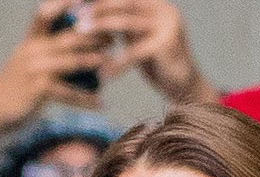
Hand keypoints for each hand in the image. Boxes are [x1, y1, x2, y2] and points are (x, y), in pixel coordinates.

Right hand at [0, 0, 109, 176]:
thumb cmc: (12, 89)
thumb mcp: (24, 62)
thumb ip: (44, 49)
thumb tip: (71, 43)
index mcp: (30, 41)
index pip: (48, 14)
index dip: (67, 5)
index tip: (91, 4)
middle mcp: (33, 50)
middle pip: (70, 37)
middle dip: (95, 35)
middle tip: (115, 37)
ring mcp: (35, 69)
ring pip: (73, 61)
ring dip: (96, 63)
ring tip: (114, 64)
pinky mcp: (38, 89)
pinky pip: (69, 92)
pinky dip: (87, 99)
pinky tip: (101, 103)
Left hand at [82, 0, 219, 103]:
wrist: (183, 86)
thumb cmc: (156, 64)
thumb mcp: (137, 39)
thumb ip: (122, 25)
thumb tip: (91, 14)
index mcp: (157, 5)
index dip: (102, 0)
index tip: (77, 4)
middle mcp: (164, 10)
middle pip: (125, 3)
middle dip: (98, 7)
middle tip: (76, 14)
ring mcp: (167, 25)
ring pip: (127, 22)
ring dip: (101, 26)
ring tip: (81, 32)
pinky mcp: (166, 45)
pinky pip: (134, 52)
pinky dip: (117, 63)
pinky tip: (103, 73)